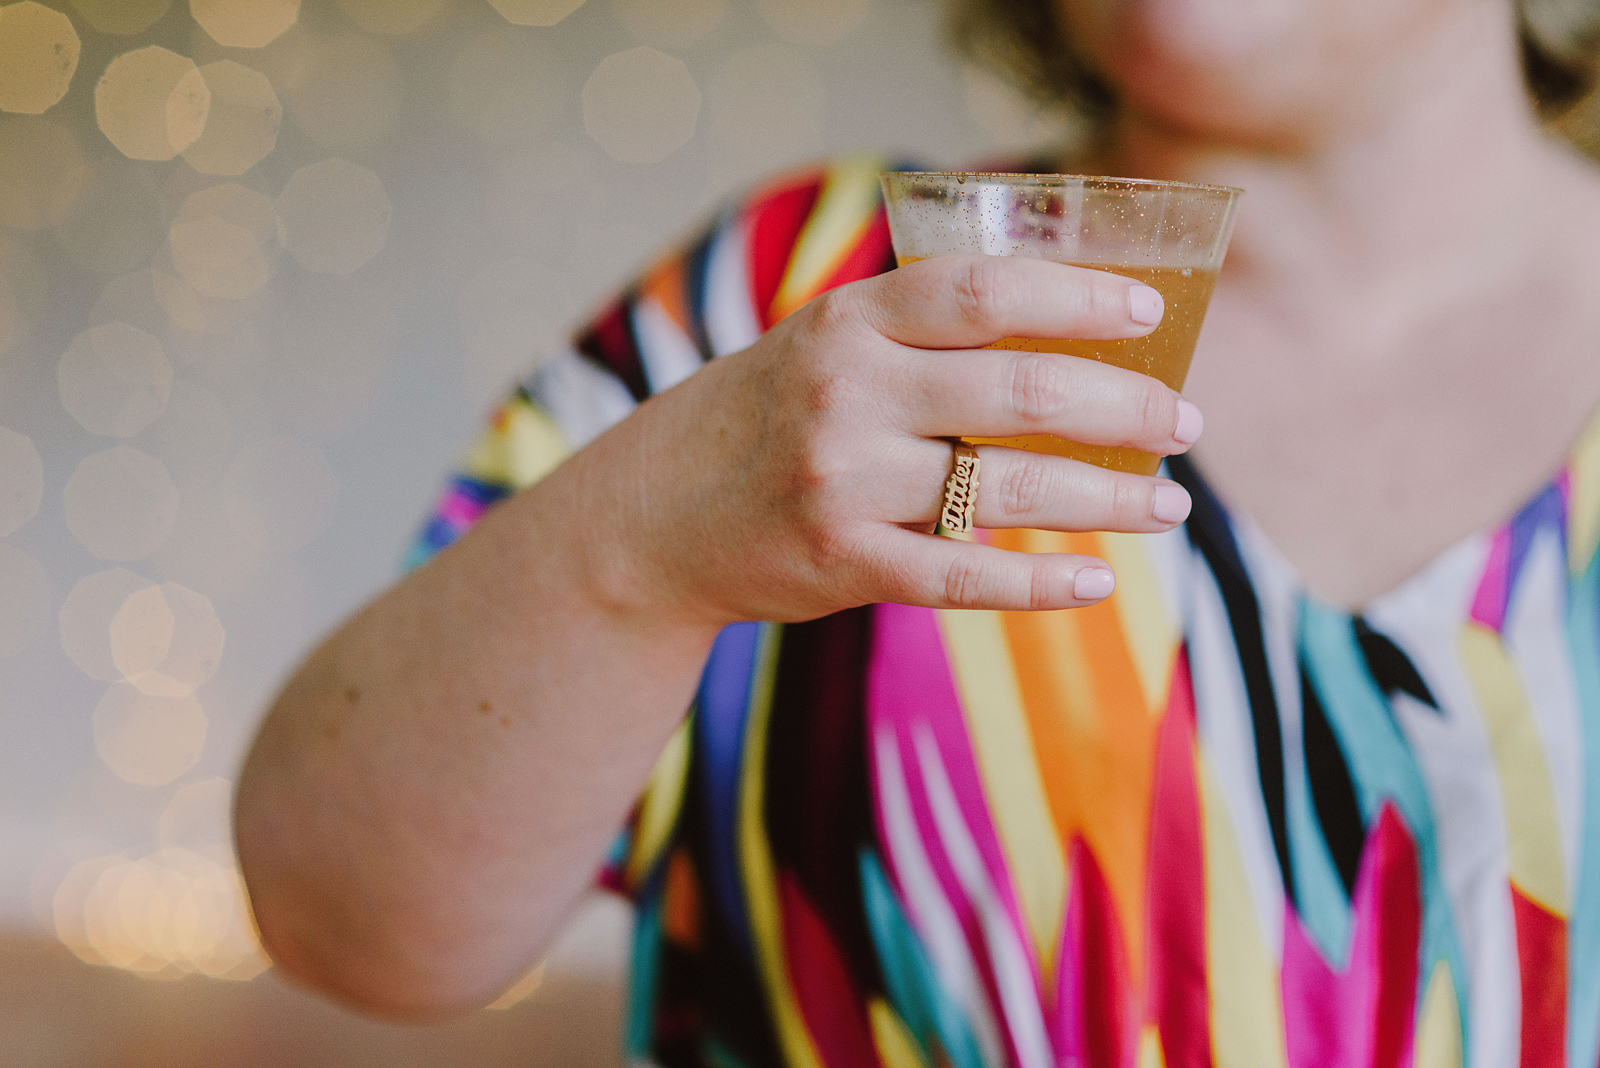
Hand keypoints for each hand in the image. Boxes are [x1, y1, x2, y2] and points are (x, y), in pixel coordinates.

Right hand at [556, 254, 1201, 627]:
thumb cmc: (771, 417)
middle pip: (1019, 390)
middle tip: (1186, 420)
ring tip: (1169, 504)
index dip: (1077, 297)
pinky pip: (962, 574)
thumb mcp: (830, 347)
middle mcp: (847, 394)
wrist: (655, 515)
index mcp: (850, 322)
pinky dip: (1038, 581)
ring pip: (1007, 487)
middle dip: (1123, 407)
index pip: (984, 292)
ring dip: (1107, 498)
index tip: (1152, 315)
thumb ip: (927, 336)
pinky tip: (1095, 582)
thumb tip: (1078, 342)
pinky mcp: (841, 562)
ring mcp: (843, 482)